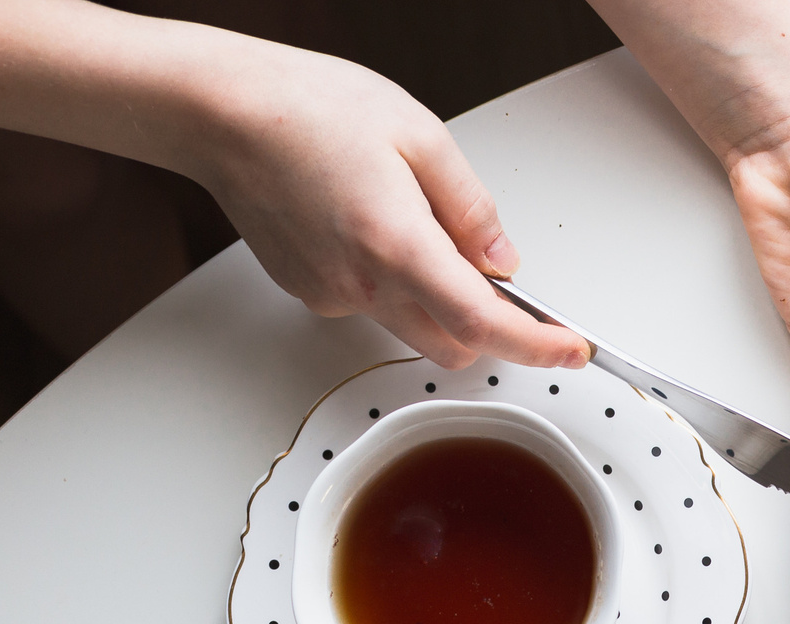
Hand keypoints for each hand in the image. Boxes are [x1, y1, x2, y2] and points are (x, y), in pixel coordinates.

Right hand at [185, 42, 585, 370]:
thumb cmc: (307, 107)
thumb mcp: (421, 136)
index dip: (537, 346)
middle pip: (452, 343)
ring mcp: (330, 293)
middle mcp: (361, 283)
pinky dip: (390, 282)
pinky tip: (369, 224)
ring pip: (411, 328)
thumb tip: (504, 262)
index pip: (485, 324)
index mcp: (398, 244)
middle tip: (490, 270)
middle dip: (485, 323)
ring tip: (413, 221)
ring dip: (436, 302)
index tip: (571, 350)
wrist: (219, 110)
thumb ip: (472, 209)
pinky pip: (369, 304)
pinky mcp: (308, 290)